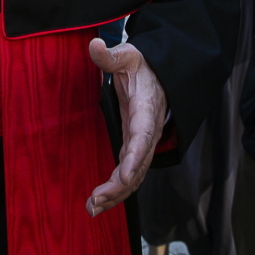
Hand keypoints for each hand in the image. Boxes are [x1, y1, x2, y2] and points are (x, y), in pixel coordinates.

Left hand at [86, 39, 166, 216]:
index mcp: (147, 110)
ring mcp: (143, 142)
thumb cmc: (144, 65)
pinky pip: (130, 173)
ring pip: (135, 175)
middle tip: (96, 201)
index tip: (124, 175)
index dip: (135, 157)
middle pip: (139, 165)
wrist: (160, 73)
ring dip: (116, 194)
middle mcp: (148, 132)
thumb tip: (94, 45)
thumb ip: (110, 55)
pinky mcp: (135, 146)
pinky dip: (117, 189)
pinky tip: (101, 201)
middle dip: (119, 186)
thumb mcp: (129, 55)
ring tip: (93, 208)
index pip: (143, 136)